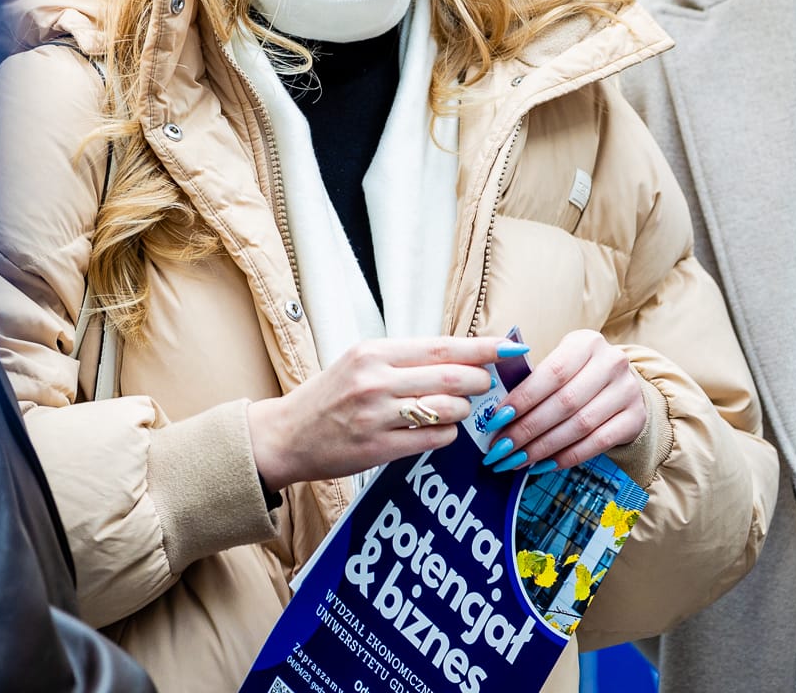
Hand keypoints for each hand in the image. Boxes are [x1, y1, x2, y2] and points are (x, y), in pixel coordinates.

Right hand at [246, 336, 520, 488]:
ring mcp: (377, 415)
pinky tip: (436, 431)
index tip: (510, 346)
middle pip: (454, 377)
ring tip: (452, 411)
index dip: (482, 347)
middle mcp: (376, 379)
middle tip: (485, 386)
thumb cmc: (329, 396)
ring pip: (448, 410)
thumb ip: (406, 359)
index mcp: (373, 352)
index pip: (442, 346)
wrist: (285, 435)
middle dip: (481, 382)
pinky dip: (445, 434)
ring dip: (462, 412)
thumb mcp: (361, 362)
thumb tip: (461, 355)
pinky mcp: (378, 448)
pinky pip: (434, 440)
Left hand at [479, 329, 646, 474]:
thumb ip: (532, 379)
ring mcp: (627, 391)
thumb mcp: (560, 362)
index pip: (551, 373)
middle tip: (500, 449)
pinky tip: (543, 464)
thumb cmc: (579, 374)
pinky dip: (567, 457)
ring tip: (517, 460)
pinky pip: (597, 443)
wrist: (623, 385)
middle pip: (564, 403)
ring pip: (579, 426)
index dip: (522, 399)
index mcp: (586, 342)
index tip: (496, 420)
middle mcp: (611, 363)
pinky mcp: (635, 418)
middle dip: (527, 429)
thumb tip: (495, 411)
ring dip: (543, 447)